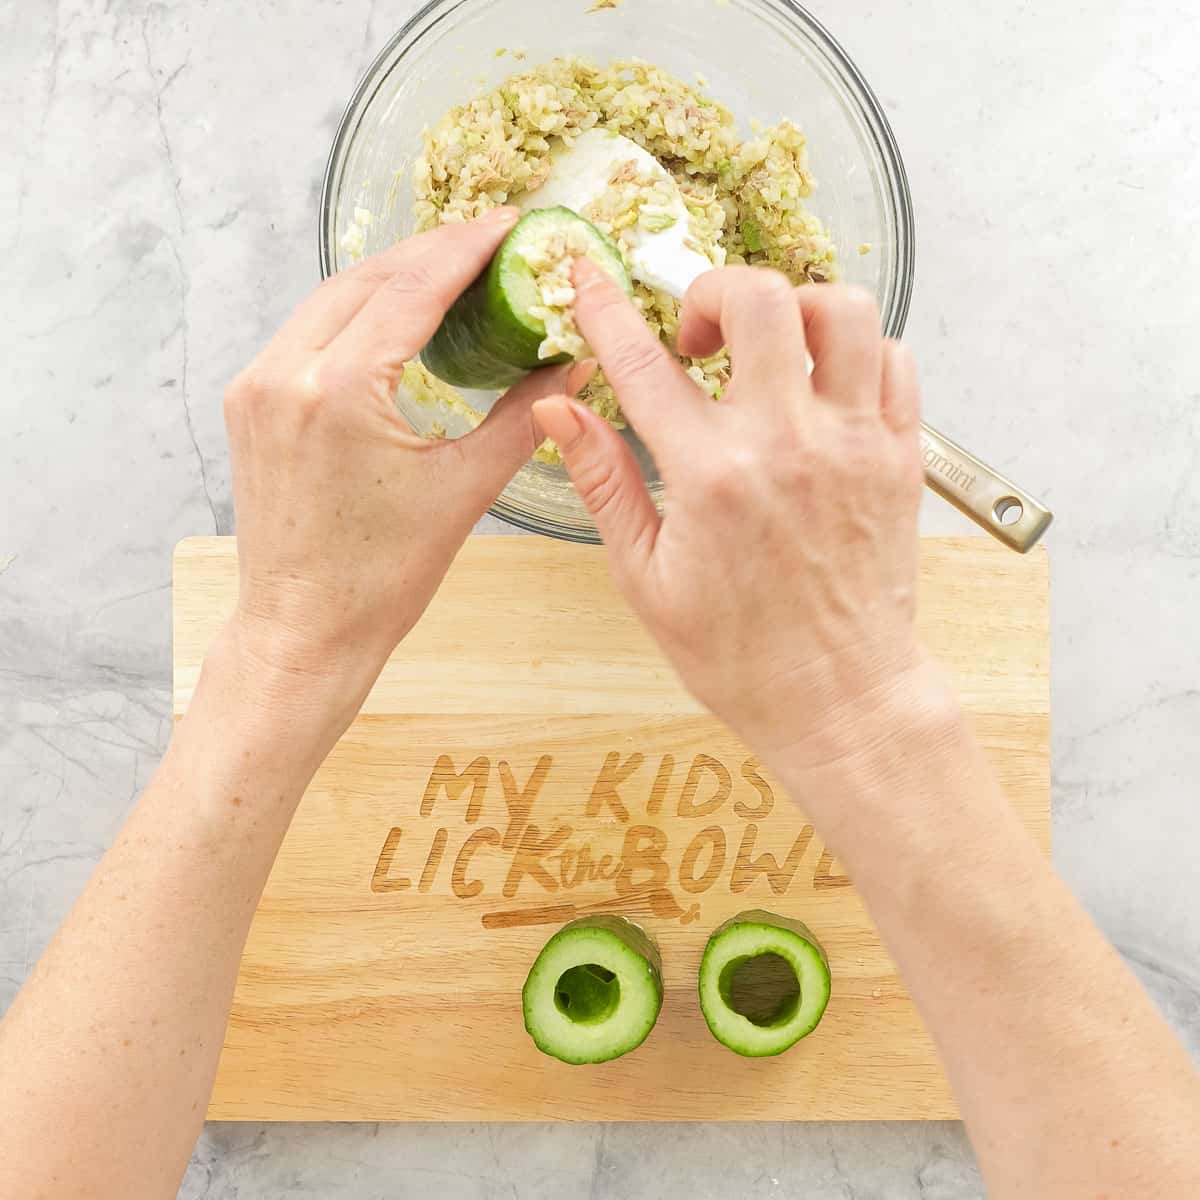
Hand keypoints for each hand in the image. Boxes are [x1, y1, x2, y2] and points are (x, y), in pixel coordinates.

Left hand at [222, 210, 593, 713]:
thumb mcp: (465, 491)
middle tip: (491, 242)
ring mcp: (257, 385)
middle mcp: (286, 373)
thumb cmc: (382, 579)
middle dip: (432, 252)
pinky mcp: (250, 401)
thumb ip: (524, 417)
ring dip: (392, 278)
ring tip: (452, 271)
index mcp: (340, 390)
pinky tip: (395, 317)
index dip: (467, 247)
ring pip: (332, 298)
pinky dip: (356, 312)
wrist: (305, 631)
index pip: (411, 287)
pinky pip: (308, 331)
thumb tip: (569, 364)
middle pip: (367, 278)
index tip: (509, 224)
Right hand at [534, 262, 928, 768]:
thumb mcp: (644, 578)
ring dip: (793, 310)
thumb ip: (604, 482)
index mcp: (712, 476)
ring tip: (766, 351)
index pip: (644, 362)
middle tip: (696, 335)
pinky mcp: (899, 456)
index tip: (590, 282)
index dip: (607, 309)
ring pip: (842, 310)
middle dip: (712, 290)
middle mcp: (789, 444)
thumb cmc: (738, 655)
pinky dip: (853, 351)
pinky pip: (892, 359)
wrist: (838, 697)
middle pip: (760, 298)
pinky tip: (819, 387)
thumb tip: (560, 412)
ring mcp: (854, 444)